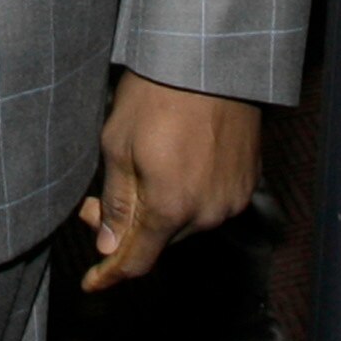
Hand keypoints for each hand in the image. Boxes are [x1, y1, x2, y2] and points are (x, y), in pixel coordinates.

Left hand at [77, 70, 260, 289]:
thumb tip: (109, 244)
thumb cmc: (158, 93)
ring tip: (143, 171)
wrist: (210, 58)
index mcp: (171, 207)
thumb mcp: (118, 144)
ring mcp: (232, 197)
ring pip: (186, 221)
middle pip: (161, 240)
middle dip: (131, 228)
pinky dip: (189, 193)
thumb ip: (116, 202)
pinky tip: (175, 163)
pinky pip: (211, 201)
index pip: (137, 262)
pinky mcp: (248, 179)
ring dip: (162, 209)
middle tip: (101, 201)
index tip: (93, 281)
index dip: (111, 274)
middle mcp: (207, 212)